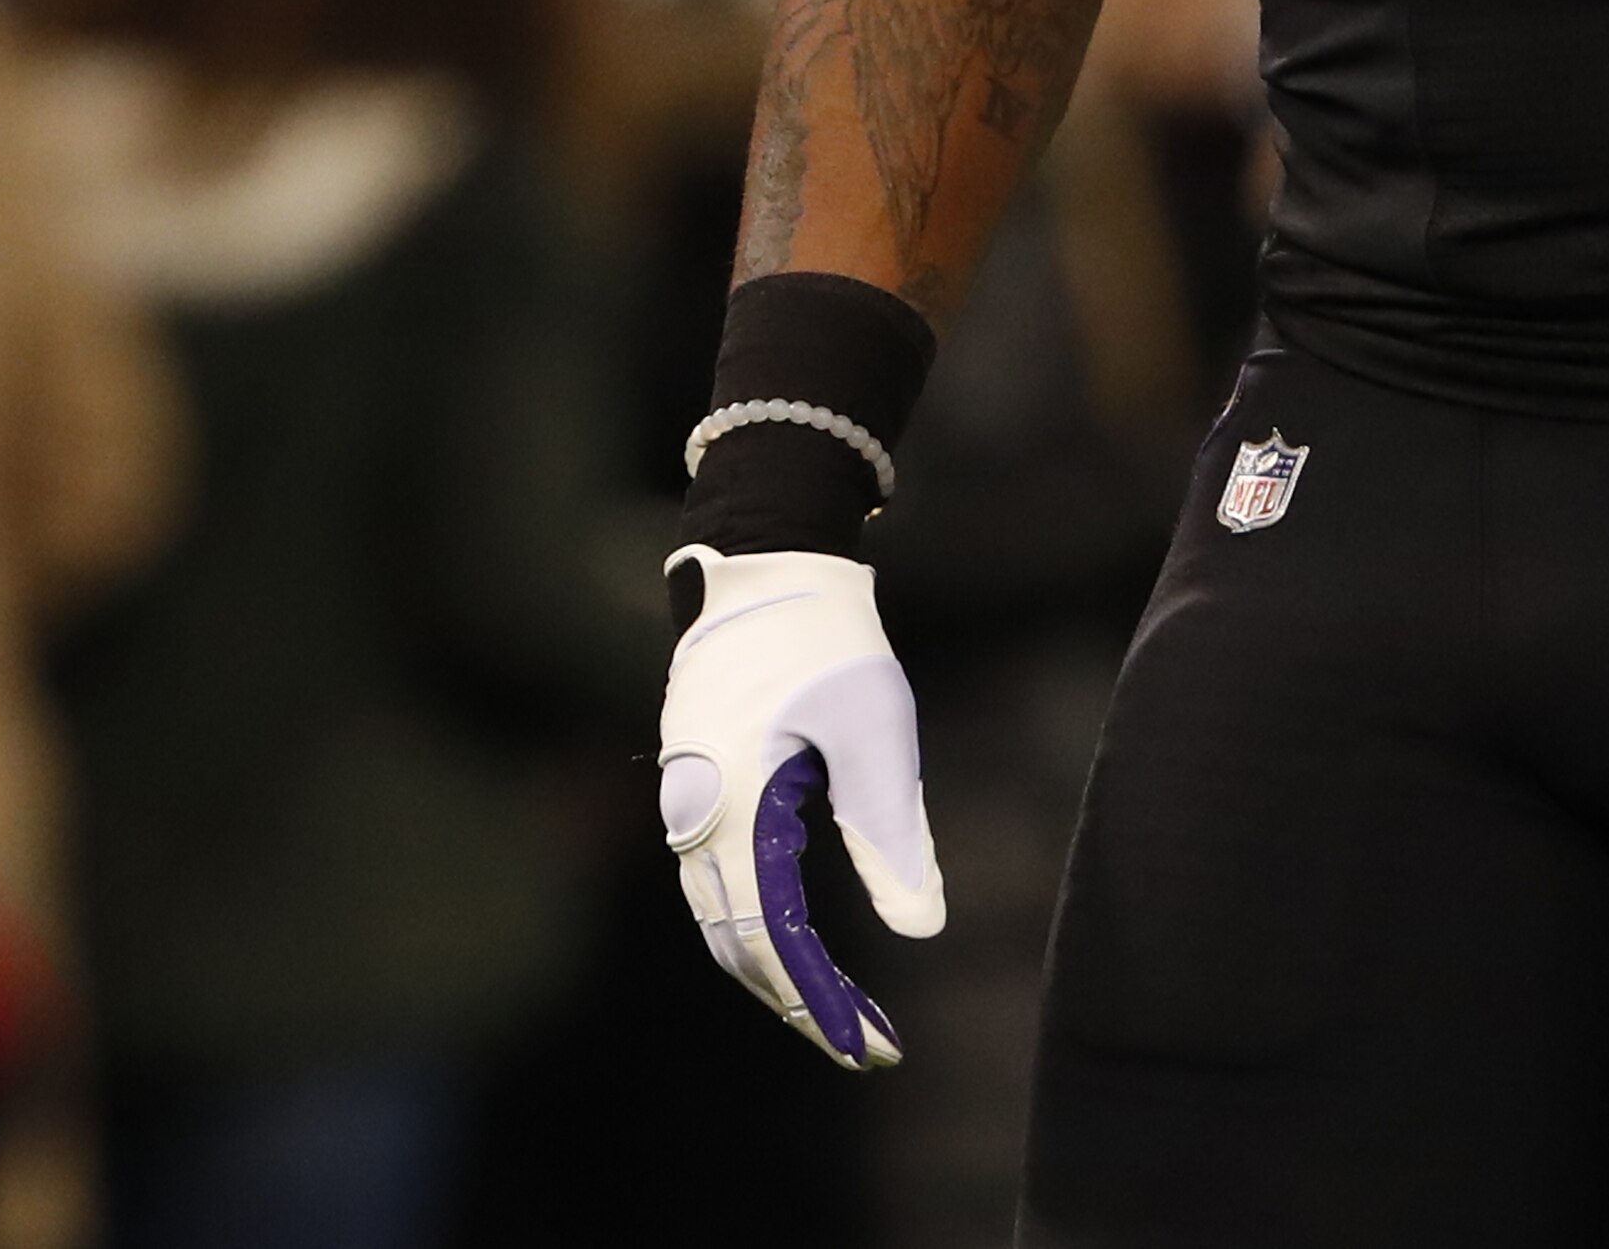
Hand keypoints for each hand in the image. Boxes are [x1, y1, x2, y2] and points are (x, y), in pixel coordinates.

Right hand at [655, 548, 945, 1067]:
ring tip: (843, 1015)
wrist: (767, 560)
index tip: (868, 1049)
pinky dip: (761, 929)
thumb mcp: (876, 730)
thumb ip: (893, 832)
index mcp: (732, 804)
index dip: (818, 1004)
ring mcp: (687, 800)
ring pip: (722, 919)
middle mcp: (694, 814)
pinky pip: (718, 882)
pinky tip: (804, 947)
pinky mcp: (698, 786)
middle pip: (737, 944)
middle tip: (868, 1048)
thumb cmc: (827, 637)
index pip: (770, 939)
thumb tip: (921, 931)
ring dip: (778, 974)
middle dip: (801, 1005)